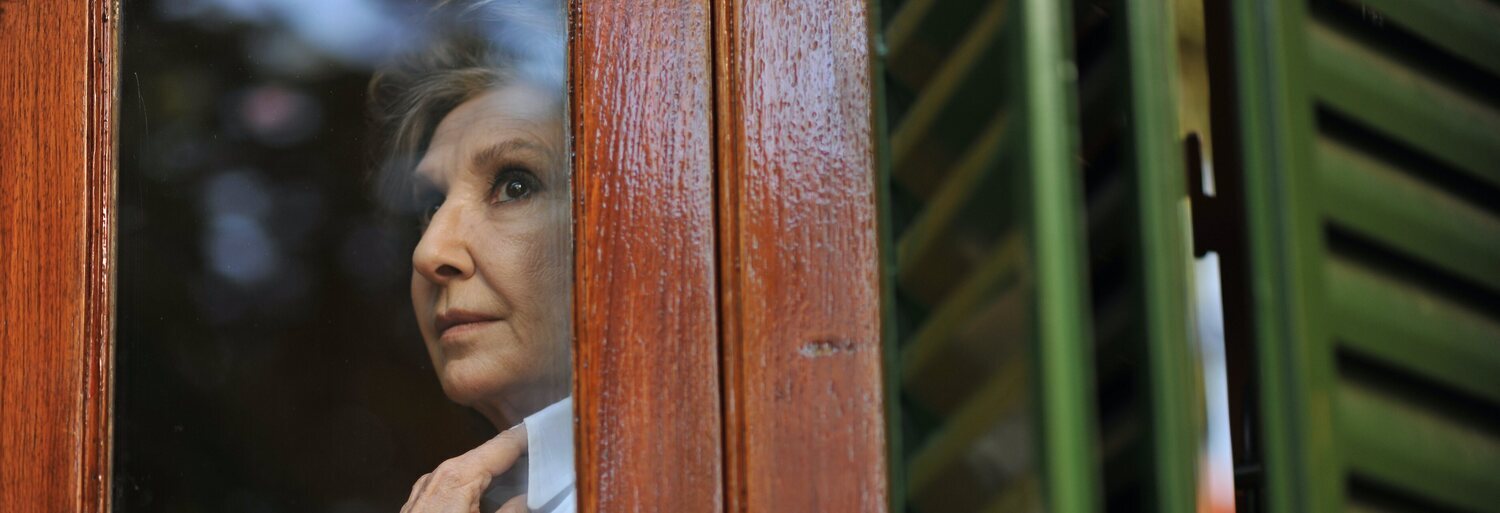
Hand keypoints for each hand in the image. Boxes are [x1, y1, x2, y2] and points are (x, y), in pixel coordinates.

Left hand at [402, 425, 529, 512]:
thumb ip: (514, 512)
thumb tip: (528, 499)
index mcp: (459, 476)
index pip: (502, 444)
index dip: (527, 436)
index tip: (547, 430)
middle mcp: (438, 476)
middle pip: (485, 456)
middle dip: (513, 456)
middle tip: (541, 457)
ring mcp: (425, 491)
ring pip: (468, 471)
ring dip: (494, 473)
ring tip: (520, 478)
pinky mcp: (419, 507)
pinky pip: (452, 487)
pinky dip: (474, 486)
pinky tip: (487, 498)